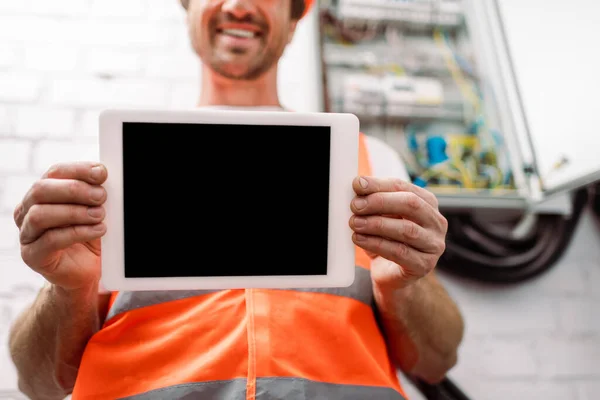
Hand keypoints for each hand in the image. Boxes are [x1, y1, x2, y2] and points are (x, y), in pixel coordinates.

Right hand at [13, 162, 107, 291]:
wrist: (87, 271)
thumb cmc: (89, 235)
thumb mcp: (94, 209)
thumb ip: (94, 192)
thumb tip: (104, 174)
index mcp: (42, 194)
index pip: (54, 172)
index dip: (77, 169)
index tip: (101, 173)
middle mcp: (27, 211)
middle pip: (41, 190)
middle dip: (74, 190)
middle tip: (101, 196)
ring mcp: (27, 234)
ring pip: (40, 214)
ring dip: (74, 212)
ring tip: (100, 215)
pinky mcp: (33, 255)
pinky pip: (50, 240)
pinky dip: (78, 232)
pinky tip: (98, 230)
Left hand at [349, 176, 447, 290]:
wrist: (389, 275)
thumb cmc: (386, 240)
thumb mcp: (380, 216)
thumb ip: (373, 200)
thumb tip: (359, 184)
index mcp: (427, 203)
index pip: (403, 187)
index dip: (379, 184)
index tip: (357, 185)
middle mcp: (436, 222)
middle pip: (410, 204)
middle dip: (380, 202)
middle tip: (355, 206)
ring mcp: (433, 245)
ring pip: (406, 229)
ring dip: (376, 224)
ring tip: (355, 223)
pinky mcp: (424, 265)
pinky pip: (400, 252)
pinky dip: (376, 244)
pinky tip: (359, 239)